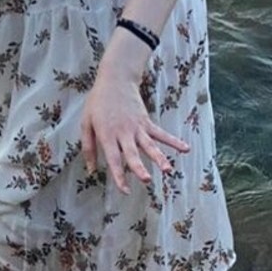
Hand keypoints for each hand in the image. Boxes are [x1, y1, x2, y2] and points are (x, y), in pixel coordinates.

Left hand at [80, 64, 188, 193]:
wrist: (115, 80)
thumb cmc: (98, 103)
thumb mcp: (86, 123)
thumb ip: (88, 147)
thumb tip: (91, 170)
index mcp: (107, 134)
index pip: (113, 158)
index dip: (119, 174)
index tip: (125, 190)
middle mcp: (124, 133)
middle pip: (132, 152)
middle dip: (139, 166)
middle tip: (146, 180)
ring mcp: (137, 127)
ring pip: (149, 144)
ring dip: (159, 157)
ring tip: (168, 169)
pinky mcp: (146, 121)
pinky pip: (161, 133)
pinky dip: (174, 141)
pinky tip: (186, 149)